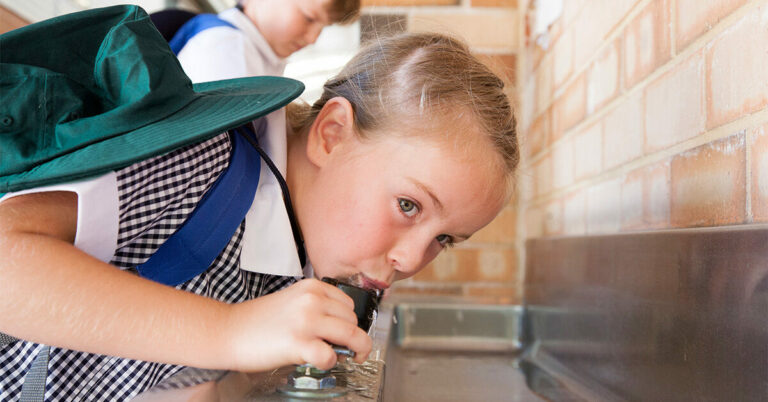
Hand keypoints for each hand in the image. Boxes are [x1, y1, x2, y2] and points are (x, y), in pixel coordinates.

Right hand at [221, 278, 371, 371]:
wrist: (227, 331)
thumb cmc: (257, 320)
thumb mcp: (292, 301)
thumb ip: (317, 308)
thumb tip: (341, 330)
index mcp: (312, 287)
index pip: (349, 305)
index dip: (349, 322)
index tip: (343, 333)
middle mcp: (312, 301)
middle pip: (353, 322)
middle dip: (351, 338)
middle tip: (339, 349)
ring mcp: (306, 321)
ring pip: (351, 336)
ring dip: (350, 351)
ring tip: (336, 356)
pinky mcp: (298, 343)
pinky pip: (330, 356)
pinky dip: (330, 363)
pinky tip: (319, 361)